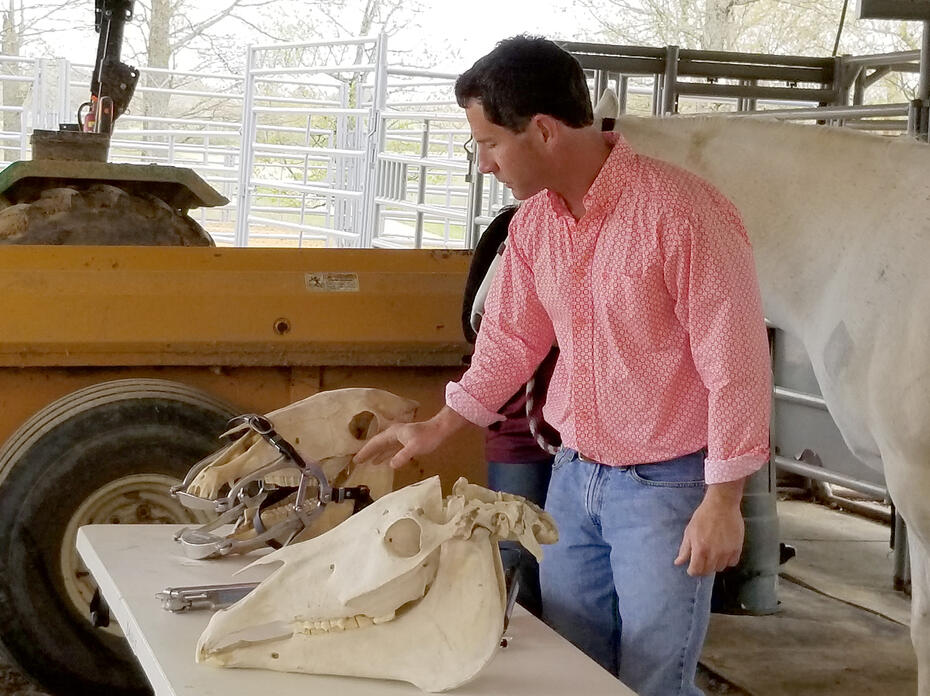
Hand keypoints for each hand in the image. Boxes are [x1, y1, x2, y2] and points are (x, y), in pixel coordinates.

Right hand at [354, 406, 469, 469]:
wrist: (440, 430)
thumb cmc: (427, 437)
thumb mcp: (414, 447)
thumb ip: (402, 456)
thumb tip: (390, 465)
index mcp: (393, 433)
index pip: (375, 442)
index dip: (366, 451)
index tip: (356, 459)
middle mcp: (394, 434)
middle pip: (377, 443)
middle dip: (367, 452)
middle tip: (357, 461)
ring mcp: (399, 438)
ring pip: (383, 446)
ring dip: (375, 453)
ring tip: (366, 462)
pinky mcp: (405, 442)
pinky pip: (390, 449)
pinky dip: (384, 455)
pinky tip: (382, 461)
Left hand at [674, 480, 744, 576]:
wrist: (721, 505)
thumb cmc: (703, 516)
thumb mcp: (689, 531)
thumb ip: (684, 549)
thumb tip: (678, 563)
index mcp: (700, 549)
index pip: (696, 571)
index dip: (692, 571)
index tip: (692, 567)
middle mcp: (714, 553)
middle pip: (708, 571)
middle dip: (703, 568)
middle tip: (701, 560)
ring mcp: (727, 552)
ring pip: (720, 568)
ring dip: (715, 564)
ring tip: (712, 554)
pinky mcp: (737, 548)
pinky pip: (732, 563)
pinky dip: (727, 560)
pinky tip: (723, 552)